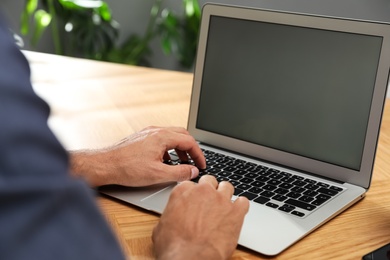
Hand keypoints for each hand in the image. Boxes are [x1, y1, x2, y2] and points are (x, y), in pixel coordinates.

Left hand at [69, 126, 205, 186]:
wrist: (105, 165)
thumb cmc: (127, 168)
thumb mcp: (158, 174)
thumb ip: (179, 172)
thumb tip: (193, 172)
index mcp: (162, 137)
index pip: (189, 141)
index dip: (199, 154)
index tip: (202, 165)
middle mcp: (156, 131)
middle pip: (182, 134)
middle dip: (191, 149)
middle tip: (194, 162)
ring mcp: (148, 133)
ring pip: (171, 136)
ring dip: (180, 148)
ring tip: (181, 163)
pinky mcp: (142, 137)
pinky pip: (161, 139)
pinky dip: (169, 148)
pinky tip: (165, 161)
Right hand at [152, 175, 249, 259]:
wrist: (190, 257)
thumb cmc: (174, 246)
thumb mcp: (161, 227)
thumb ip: (170, 214)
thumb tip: (171, 219)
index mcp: (183, 192)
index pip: (190, 184)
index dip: (193, 194)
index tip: (194, 201)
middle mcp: (202, 191)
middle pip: (209, 181)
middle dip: (209, 190)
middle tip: (208, 203)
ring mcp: (220, 199)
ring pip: (227, 187)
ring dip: (225, 195)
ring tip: (223, 207)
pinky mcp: (236, 211)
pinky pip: (243, 202)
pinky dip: (241, 207)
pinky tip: (236, 214)